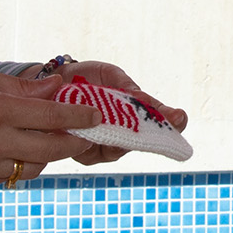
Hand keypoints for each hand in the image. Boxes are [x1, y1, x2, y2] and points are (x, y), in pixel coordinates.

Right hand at [0, 69, 103, 187]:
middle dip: (75, 142)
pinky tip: (20, 150)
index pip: (51, 118)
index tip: (96, 115)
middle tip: (87, 136)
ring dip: (48, 154)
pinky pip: (9, 175)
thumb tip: (57, 89)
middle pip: (51, 149)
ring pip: (33, 167)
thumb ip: (22, 89)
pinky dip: (21, 163)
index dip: (79, 117)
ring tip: (53, 141)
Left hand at [36, 59, 187, 165]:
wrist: (51, 86)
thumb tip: (141, 98)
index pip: (159, 122)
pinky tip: (99, 132)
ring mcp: (106, 148)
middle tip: (173, 120)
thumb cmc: (87, 79)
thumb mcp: (109, 76)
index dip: (172, 121)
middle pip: (144, 139)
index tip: (181, 116)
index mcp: (134, 116)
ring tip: (131, 125)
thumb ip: (125, 85)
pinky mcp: (86, 156)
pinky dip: (98, 143)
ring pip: (121, 147)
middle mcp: (123, 135)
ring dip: (126, 137)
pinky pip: (96, 152)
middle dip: (157, 131)